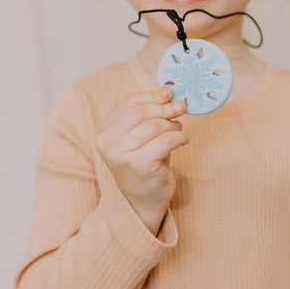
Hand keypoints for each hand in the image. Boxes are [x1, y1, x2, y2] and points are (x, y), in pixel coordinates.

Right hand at [96, 87, 188, 234]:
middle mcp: (107, 141)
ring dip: (173, 125)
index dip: (152, 95)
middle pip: (141, 112)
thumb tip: (167, 90)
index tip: (169, 94)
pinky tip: (184, 140)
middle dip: (165, 108)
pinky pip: (165, 141)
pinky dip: (179, 137)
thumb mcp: (143, 133)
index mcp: (105, 129)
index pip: (129, 102)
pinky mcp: (138, 166)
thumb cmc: (145, 160)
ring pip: (154, 126)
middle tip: (181, 108)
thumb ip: (151, 112)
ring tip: (179, 130)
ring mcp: (120, 155)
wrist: (144, 198)